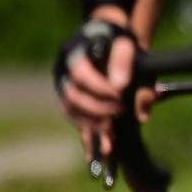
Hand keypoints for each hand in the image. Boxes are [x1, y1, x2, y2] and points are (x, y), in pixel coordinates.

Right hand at [56, 17, 136, 159]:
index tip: (120, 96)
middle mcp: (63, 71)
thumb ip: (128, 65)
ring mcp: (64, 87)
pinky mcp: (72, 100)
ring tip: (111, 136)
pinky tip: (97, 155)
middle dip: (98, 108)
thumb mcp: (127, 45)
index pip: (82, 74)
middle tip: (119, 113)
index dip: (100, 88)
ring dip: (91, 124)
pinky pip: (75, 120)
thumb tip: (127, 94)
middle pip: (74, 95)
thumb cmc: (119, 41)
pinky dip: (87, 135)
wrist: (108, 37)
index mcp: (74, 53)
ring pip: (71, 110)